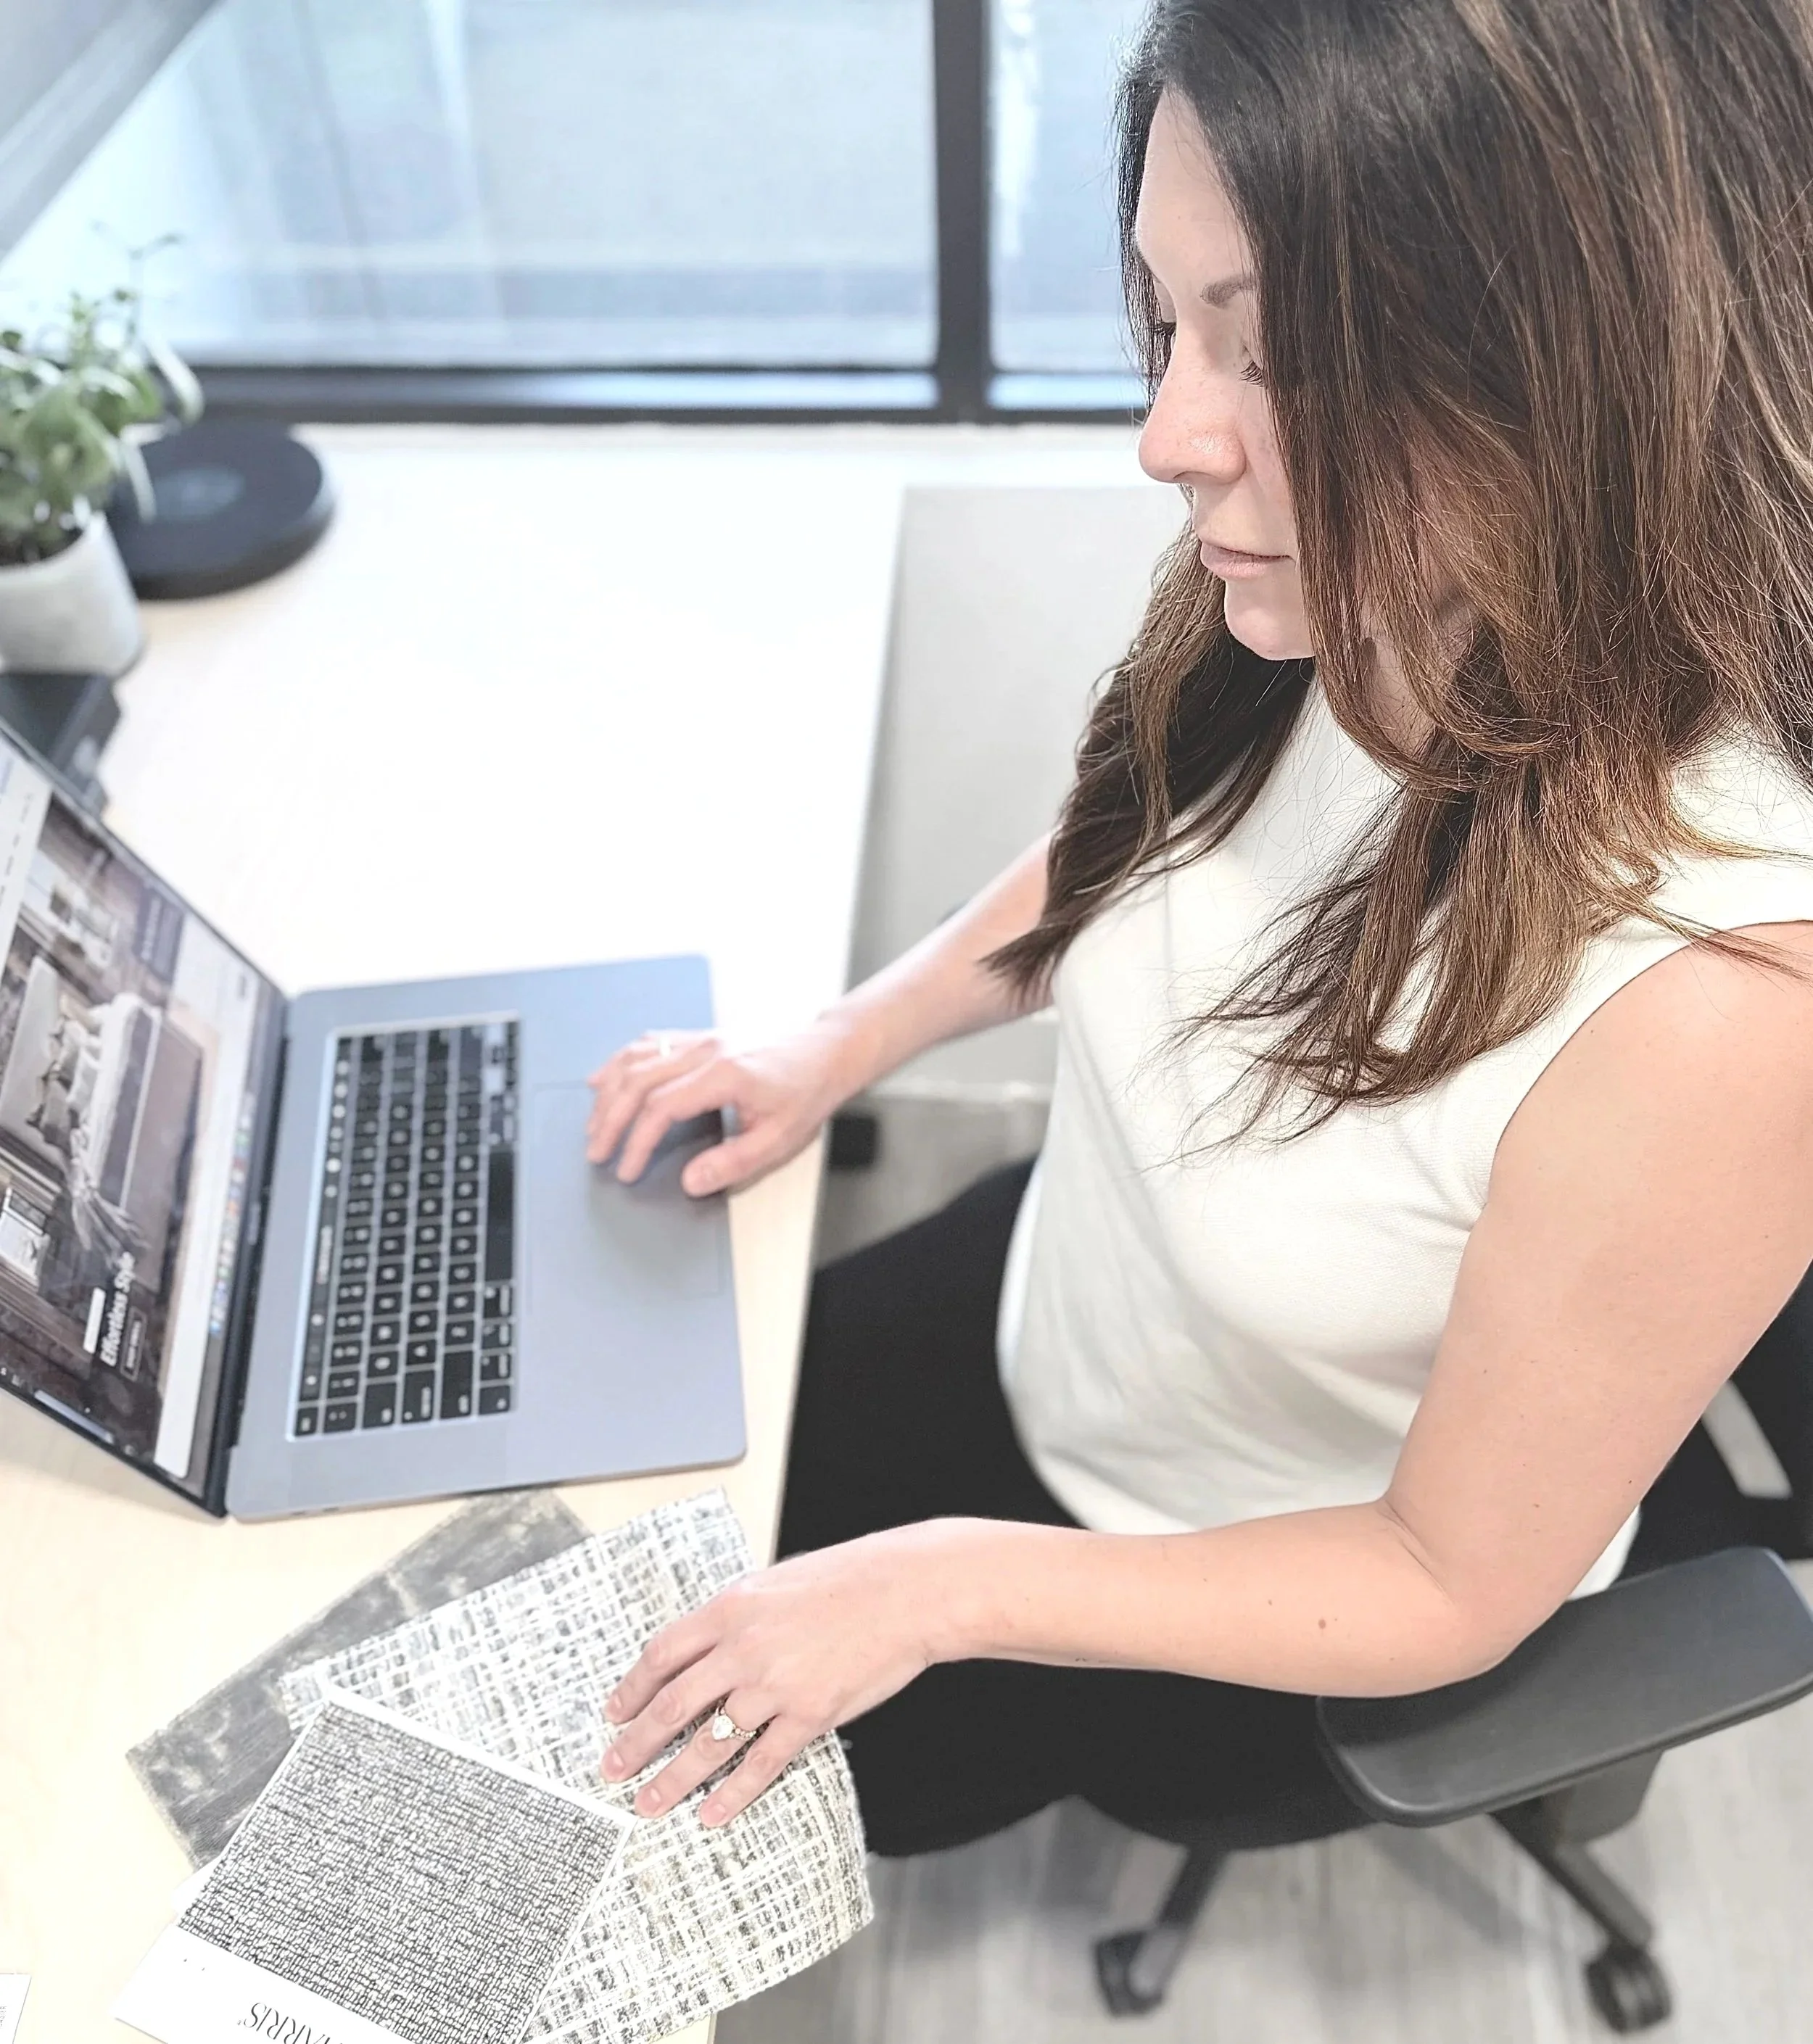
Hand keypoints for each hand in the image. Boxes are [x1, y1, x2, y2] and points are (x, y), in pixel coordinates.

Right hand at [585, 1017, 866, 1194]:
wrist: (827, 1052)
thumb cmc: (807, 1094)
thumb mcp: (778, 1140)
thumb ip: (733, 1163)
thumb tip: (690, 1181)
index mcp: (724, 1075)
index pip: (662, 1107)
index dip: (637, 1141)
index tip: (627, 1169)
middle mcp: (706, 1050)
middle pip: (638, 1080)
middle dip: (610, 1119)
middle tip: (596, 1152)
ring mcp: (701, 1039)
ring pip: (637, 1057)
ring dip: (609, 1090)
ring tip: (594, 1123)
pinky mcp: (700, 1036)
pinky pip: (649, 1043)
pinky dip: (621, 1062)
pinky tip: (606, 1078)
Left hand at [598, 1523, 970, 1825]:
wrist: (905, 1591)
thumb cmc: (848, 1580)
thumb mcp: (776, 1584)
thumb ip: (739, 1617)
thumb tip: (709, 1649)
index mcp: (730, 1608)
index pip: (662, 1654)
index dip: (631, 1688)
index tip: (613, 1713)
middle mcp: (743, 1649)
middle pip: (672, 1705)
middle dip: (635, 1743)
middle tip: (611, 1770)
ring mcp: (774, 1685)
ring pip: (708, 1743)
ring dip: (672, 1779)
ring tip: (649, 1804)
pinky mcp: (809, 1715)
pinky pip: (760, 1763)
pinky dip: (732, 1794)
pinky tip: (712, 1814)